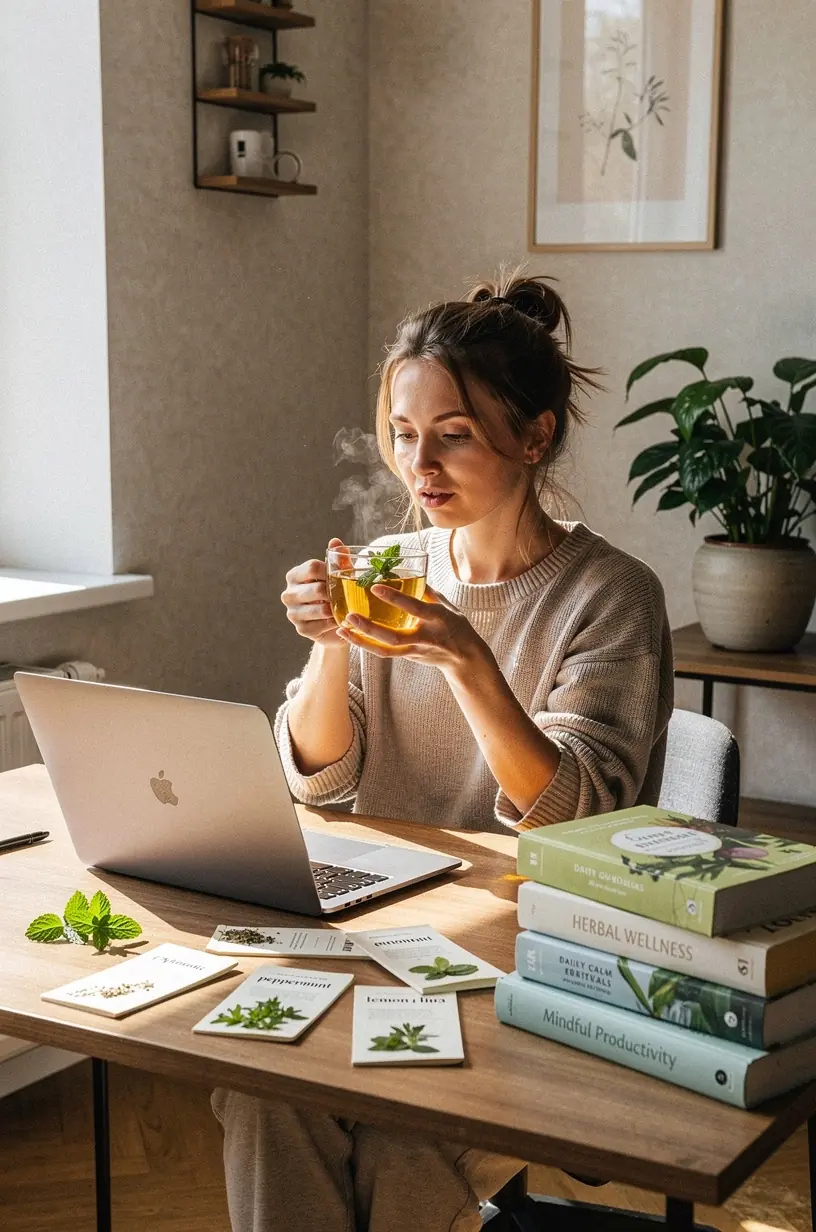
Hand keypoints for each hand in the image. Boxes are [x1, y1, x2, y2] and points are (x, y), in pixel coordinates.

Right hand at [281, 538, 347, 646]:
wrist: (333, 623)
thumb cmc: (334, 593)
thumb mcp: (338, 575)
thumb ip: (338, 559)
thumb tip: (335, 541)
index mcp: (294, 576)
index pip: (312, 567)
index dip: (330, 571)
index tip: (341, 576)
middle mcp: (289, 594)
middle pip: (317, 589)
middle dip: (335, 593)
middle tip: (348, 595)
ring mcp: (293, 613)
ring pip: (320, 609)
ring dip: (337, 609)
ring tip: (347, 608)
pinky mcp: (302, 629)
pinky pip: (324, 625)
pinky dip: (336, 622)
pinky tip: (342, 620)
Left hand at [336, 583, 487, 675]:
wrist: (464, 658)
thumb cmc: (455, 624)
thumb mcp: (445, 604)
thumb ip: (425, 589)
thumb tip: (405, 570)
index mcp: (438, 618)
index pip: (415, 607)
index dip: (396, 598)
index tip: (375, 587)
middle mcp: (426, 637)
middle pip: (395, 637)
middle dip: (371, 628)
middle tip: (350, 616)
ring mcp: (416, 650)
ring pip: (386, 650)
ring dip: (363, 641)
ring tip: (343, 630)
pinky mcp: (408, 658)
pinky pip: (385, 653)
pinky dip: (366, 645)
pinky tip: (350, 636)